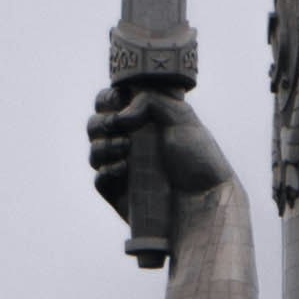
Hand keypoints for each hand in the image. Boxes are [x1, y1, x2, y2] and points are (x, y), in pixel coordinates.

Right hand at [87, 79, 236, 219]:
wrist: (204, 199)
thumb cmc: (198, 157)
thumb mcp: (181, 116)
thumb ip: (150, 101)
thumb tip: (120, 118)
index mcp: (144, 119)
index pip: (110, 102)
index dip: (107, 99)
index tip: (119, 100)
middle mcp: (130, 142)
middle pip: (95, 125)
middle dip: (101, 123)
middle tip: (118, 125)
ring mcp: (123, 168)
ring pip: (94, 152)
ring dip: (104, 146)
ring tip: (126, 149)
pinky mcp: (119, 193)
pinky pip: (100, 180)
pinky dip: (107, 171)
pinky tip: (124, 169)